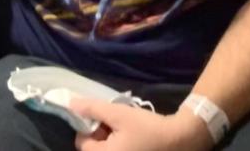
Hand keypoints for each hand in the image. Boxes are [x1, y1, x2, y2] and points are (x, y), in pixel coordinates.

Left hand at [68, 98, 212, 150]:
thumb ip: (93, 109)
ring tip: (125, 130)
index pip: (82, 142)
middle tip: (116, 123)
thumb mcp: (118, 114)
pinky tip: (132, 139)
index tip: (105, 119)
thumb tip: (70, 104)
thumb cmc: (147, 127)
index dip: (90, 127)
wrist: (179, 139)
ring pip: (105, 150)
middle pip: (93, 148)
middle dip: (100, 134)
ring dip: (109, 139)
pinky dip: (119, 145)